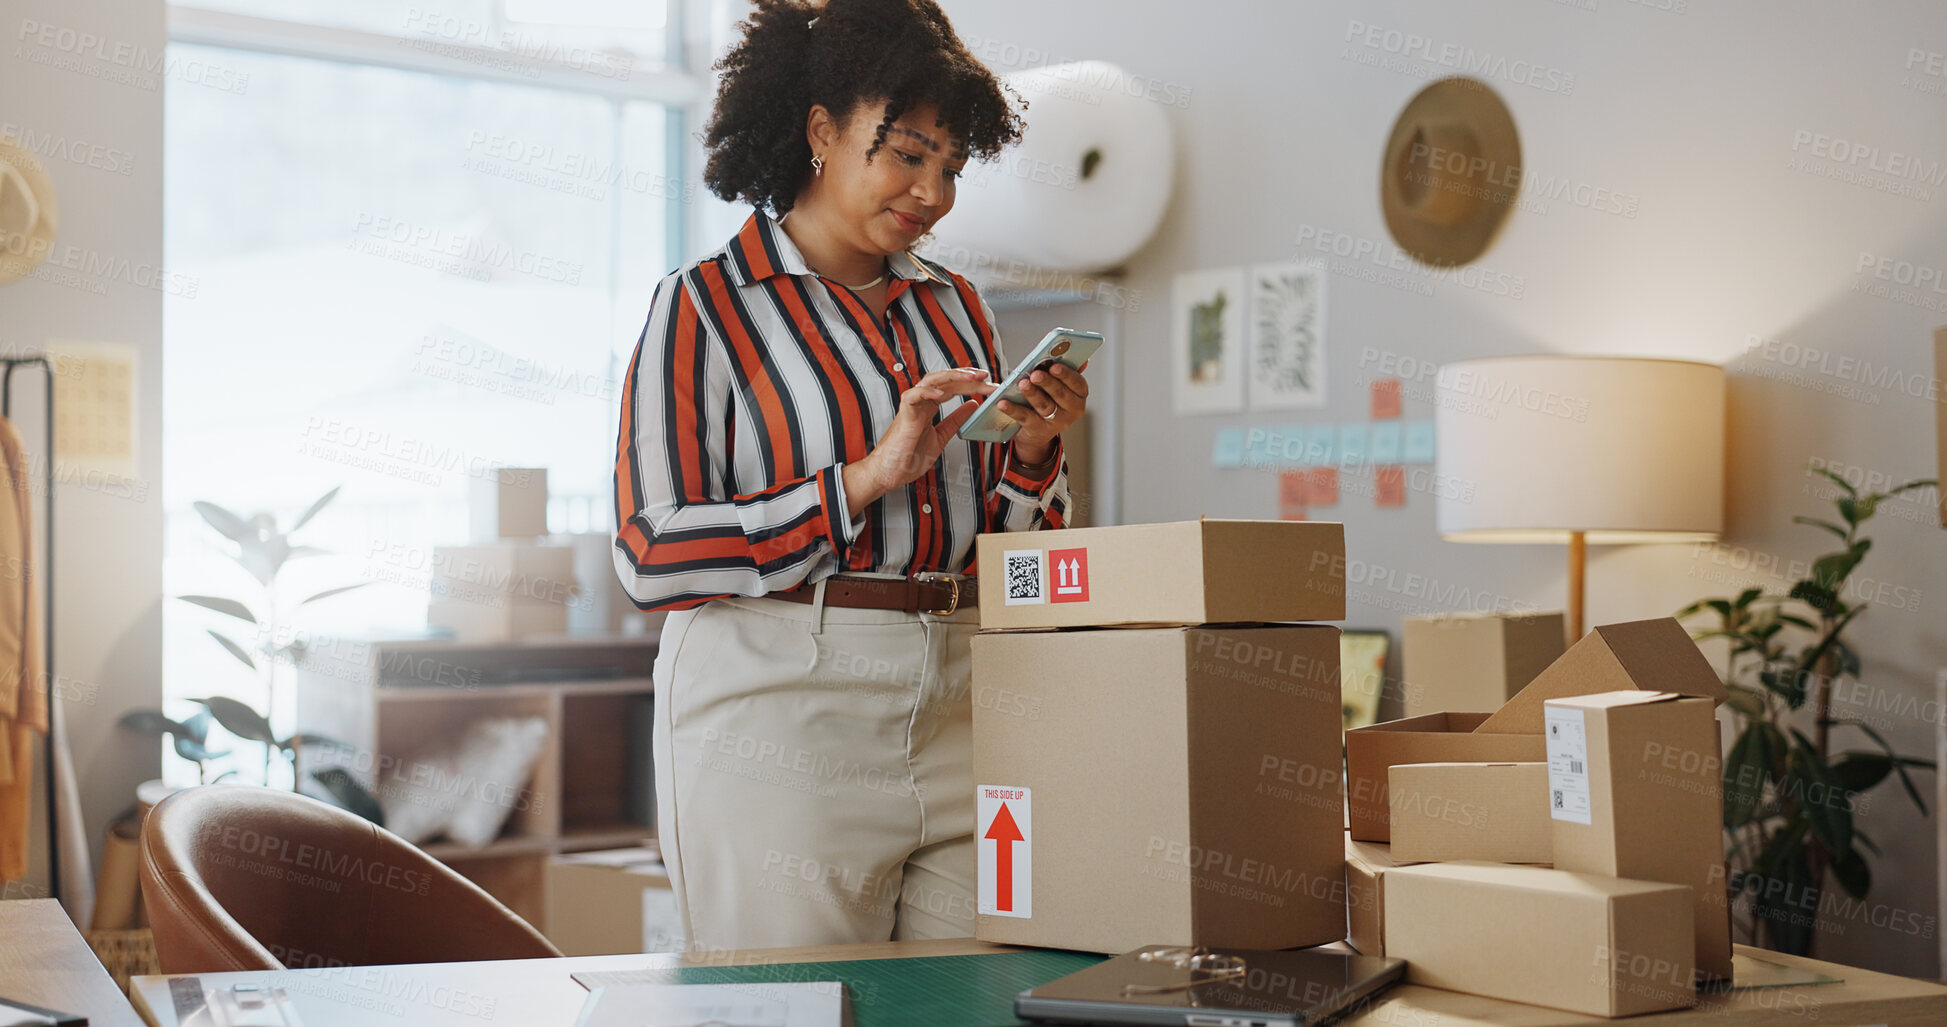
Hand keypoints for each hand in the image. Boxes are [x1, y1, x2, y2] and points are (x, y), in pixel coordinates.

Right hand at [842, 368, 992, 515]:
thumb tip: (972, 406)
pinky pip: (913, 396)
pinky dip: (928, 392)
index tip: (988, 384)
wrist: (889, 472)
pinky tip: (943, 394)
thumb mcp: (941, 436)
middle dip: (967, 376)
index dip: (971, 384)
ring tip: (971, 377)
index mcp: (929, 407)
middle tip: (986, 375)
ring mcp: (912, 406)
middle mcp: (921, 402)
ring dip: (952, 377)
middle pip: (946, 381)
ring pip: (931, 381)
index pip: (953, 388)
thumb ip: (955, 420)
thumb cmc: (908, 457)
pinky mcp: (904, 414)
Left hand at [998, 360, 1088, 463]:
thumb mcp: (1059, 384)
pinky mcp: (1039, 430)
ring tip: (1022, 383)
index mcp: (1079, 394)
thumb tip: (1077, 356)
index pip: (1077, 382)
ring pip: (1044, 405)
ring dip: (1032, 393)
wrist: (1038, 431)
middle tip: (1035, 374)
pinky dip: (1013, 409)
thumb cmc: (1050, 399)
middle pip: (1060, 394)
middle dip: (1047, 382)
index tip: (1054, 366)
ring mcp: (1057, 422)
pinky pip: (1025, 417)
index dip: (1066, 374)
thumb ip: (1063, 370)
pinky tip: (1003, 402)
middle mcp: (1072, 409)